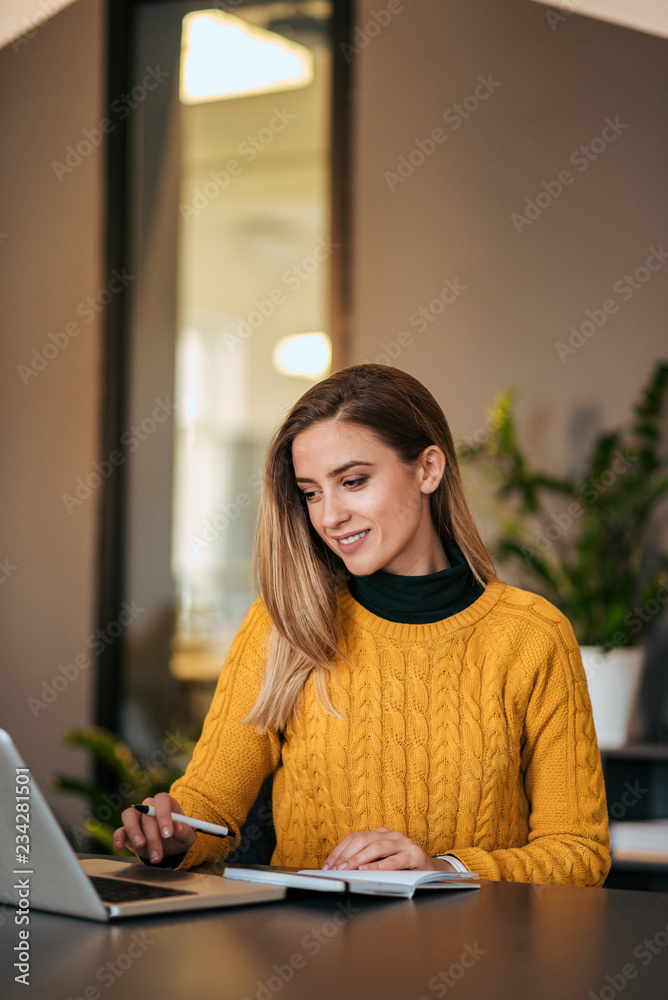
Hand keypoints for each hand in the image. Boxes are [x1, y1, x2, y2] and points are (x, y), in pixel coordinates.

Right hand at [113, 793, 195, 863]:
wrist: (169, 846)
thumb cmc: (179, 836)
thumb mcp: (187, 836)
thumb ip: (184, 831)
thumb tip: (177, 828)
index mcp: (166, 803)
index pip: (162, 800)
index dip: (164, 815)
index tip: (167, 833)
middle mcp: (149, 807)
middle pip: (147, 813)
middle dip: (153, 836)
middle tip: (158, 853)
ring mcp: (136, 818)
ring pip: (130, 816)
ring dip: (134, 831)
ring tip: (140, 845)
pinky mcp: (127, 831)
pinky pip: (119, 830)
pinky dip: (118, 838)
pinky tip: (120, 847)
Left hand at [322, 828, 455, 871]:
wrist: (431, 871)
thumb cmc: (402, 867)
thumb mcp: (381, 860)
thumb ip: (365, 860)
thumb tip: (339, 869)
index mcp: (380, 834)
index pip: (354, 837)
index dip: (339, 851)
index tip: (328, 866)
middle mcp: (390, 834)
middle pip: (362, 839)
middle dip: (346, 855)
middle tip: (336, 869)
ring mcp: (403, 842)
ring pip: (376, 847)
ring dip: (359, 859)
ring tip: (348, 869)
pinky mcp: (413, 854)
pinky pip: (394, 859)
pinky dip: (379, 865)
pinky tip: (368, 870)